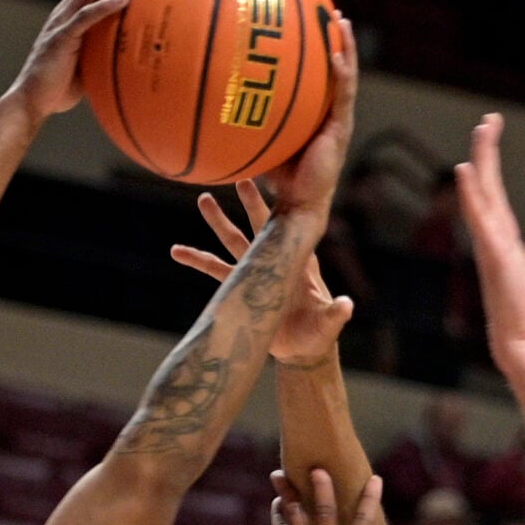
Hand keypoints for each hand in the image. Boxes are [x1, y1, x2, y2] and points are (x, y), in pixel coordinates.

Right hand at [8, 0, 142, 118]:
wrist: (33, 101)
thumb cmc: (60, 88)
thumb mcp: (89, 65)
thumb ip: (105, 52)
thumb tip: (132, 56)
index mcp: (71, 15)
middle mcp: (66, 11)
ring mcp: (63, 22)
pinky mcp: (62, 38)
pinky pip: (87, 18)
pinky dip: (106, 7)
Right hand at [173, 184, 350, 363]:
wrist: (302, 350)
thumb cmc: (318, 336)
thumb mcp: (327, 326)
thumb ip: (335, 315)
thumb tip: (346, 306)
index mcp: (299, 264)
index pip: (291, 230)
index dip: (283, 208)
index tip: (276, 185)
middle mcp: (276, 262)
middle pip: (261, 224)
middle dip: (250, 201)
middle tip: (239, 174)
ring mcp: (256, 273)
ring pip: (234, 241)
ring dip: (219, 222)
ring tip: (203, 198)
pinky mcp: (239, 289)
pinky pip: (214, 271)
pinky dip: (196, 260)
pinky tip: (177, 250)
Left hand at [258, 15, 359, 220]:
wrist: (297, 203)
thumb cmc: (275, 177)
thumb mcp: (260, 137)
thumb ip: (249, 115)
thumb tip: (215, 94)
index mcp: (316, 114)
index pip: (320, 77)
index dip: (319, 51)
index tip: (311, 23)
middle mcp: (330, 114)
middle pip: (337, 69)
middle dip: (336, 39)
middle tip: (331, 12)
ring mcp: (338, 121)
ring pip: (346, 77)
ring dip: (346, 47)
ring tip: (341, 21)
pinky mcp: (340, 130)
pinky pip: (343, 96)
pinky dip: (341, 74)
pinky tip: (335, 54)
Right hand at [268, 470, 425, 524]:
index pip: (362, 517)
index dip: (369, 499)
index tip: (376, 478)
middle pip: (326, 509)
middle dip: (322, 490)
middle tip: (320, 470)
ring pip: (300, 511)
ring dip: (293, 492)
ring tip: (285, 472)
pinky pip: (280, 524)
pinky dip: (278, 509)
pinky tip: (278, 493)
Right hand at [453, 114, 524, 362]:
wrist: (524, 341)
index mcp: (502, 237)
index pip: (495, 193)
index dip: (492, 163)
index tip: (493, 132)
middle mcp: (492, 236)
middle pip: (486, 187)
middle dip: (486, 152)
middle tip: (489, 119)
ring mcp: (490, 245)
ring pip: (482, 196)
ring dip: (481, 164)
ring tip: (482, 132)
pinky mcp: (495, 256)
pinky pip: (480, 219)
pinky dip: (473, 195)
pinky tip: (466, 172)